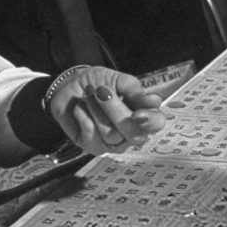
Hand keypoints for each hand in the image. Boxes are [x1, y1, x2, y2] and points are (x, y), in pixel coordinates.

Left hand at [47, 66, 164, 154]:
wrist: (70, 85)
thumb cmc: (97, 82)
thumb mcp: (117, 79)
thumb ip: (135, 90)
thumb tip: (154, 101)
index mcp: (143, 114)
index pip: (156, 123)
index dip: (150, 121)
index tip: (137, 114)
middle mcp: (130, 132)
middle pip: (133, 134)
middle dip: (116, 111)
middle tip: (102, 91)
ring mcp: (112, 142)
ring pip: (111, 135)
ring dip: (96, 110)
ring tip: (89, 95)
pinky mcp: (92, 146)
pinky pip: (91, 136)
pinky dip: (84, 116)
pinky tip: (81, 108)